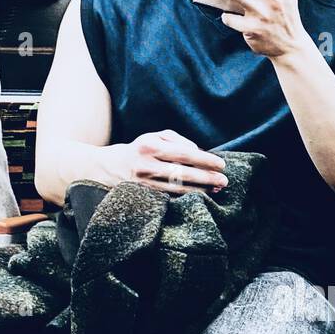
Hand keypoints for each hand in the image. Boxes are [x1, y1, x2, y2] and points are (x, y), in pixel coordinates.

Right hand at [111, 129, 227, 194]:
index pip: (184, 153)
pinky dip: (188, 196)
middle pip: (183, 173)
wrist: (110, 167)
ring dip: (200, 190)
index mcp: (150, 146)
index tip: (221, 164)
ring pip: (178, 188)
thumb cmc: (140, 149)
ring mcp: (145, 183)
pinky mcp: (145, 195)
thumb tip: (198, 151)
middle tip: (224, 180)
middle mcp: (146, 165)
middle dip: (206, 177)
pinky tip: (201, 195)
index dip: (204, 160)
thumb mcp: (155, 137)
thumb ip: (177, 140)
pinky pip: (171, 196)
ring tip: (216, 189)